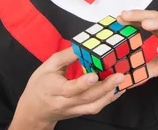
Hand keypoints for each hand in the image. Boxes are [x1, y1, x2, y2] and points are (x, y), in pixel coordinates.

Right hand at [10, 48, 125, 129]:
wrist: (35, 110)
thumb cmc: (40, 85)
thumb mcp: (48, 66)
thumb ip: (66, 56)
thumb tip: (83, 46)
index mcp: (54, 89)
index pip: (70, 89)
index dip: (83, 83)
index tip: (94, 75)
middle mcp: (65, 102)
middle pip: (86, 98)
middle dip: (105, 87)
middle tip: (119, 76)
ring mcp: (74, 109)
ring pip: (94, 106)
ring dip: (110, 94)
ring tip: (122, 82)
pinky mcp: (80, 112)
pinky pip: (96, 107)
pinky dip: (108, 99)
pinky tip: (118, 89)